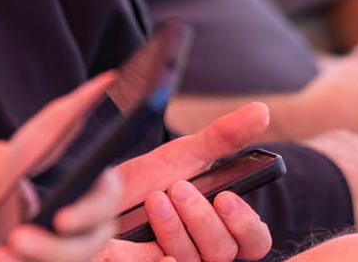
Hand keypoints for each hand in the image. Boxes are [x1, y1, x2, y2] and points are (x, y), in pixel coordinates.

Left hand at [0, 73, 116, 245]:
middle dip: (52, 248)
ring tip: (2, 253)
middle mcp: (94, 226)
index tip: (59, 218)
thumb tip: (112, 77)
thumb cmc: (34, 158)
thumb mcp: (50, 129)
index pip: (105, 205)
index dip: (86, 214)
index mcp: (101, 191)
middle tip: (18, 238)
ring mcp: (73, 250)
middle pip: (86, 246)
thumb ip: (80, 106)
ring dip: (34, 260)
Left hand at [105, 104, 273, 261]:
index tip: (225, 197)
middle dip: (202, 219)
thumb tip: (262, 111)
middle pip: (223, 251)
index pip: (255, 242)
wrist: (95, 193)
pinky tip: (144, 244)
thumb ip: (223, 137)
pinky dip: (155, 260)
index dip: (246, 224)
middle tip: (178, 188)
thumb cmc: (148, 179)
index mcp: (223, 227)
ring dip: (174, 229)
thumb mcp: (183, 156)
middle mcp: (204, 252)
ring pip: (191, 260)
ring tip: (154, 199)